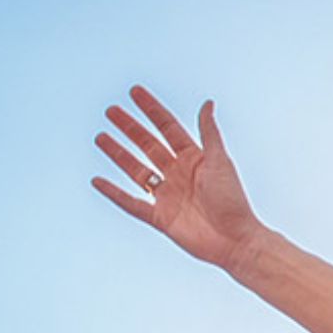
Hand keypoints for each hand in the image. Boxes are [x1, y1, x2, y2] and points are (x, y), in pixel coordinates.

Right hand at [92, 86, 264, 273]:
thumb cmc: (233, 200)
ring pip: (137, 170)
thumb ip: (209, 133)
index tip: (134, 92)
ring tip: (100, 137)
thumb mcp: (220, 161)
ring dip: (119, 154)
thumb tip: (207, 102)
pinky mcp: (161, 218)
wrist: (235, 240)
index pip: (168, 128)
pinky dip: (114, 193)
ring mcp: (168, 196)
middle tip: (111, 111)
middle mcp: (179, 175)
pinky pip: (131, 203)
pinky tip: (97, 181)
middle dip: (130, 128)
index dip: (152, 110)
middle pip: (149, 145)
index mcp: (195, 159)